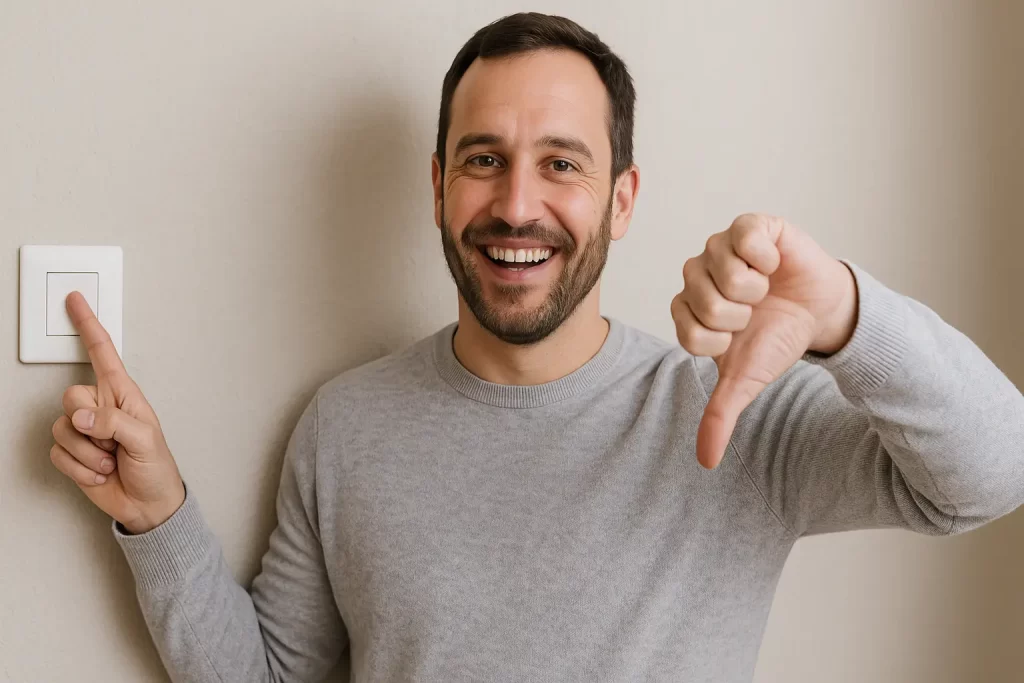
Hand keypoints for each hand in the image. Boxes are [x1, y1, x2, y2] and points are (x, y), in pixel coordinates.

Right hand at [50, 292, 184, 533]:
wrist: (148, 504)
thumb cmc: (156, 467)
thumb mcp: (145, 439)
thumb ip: (113, 422)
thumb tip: (79, 416)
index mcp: (123, 395)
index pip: (102, 354)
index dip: (88, 327)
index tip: (75, 300)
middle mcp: (100, 408)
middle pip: (69, 396)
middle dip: (90, 425)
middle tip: (115, 443)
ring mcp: (84, 431)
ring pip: (61, 428)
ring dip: (88, 452)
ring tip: (111, 461)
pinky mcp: (72, 453)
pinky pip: (57, 453)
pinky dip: (79, 469)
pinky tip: (100, 473)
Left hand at [671, 213, 857, 468]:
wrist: (821, 312)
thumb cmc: (776, 339)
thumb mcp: (747, 379)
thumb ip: (721, 414)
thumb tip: (706, 460)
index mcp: (688, 307)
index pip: (688, 330)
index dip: (722, 339)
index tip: (740, 335)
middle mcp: (697, 274)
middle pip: (704, 302)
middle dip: (741, 316)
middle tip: (756, 311)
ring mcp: (722, 247)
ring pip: (723, 271)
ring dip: (755, 289)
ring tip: (766, 288)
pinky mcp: (752, 226)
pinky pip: (745, 238)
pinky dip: (766, 258)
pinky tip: (774, 264)